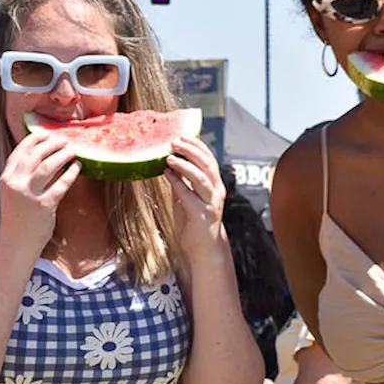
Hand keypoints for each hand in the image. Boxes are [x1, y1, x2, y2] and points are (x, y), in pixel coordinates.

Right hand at [0, 133, 80, 254]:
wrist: (16, 243)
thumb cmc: (17, 216)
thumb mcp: (13, 192)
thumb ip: (23, 174)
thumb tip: (46, 154)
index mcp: (6, 178)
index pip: (20, 151)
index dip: (35, 139)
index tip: (47, 134)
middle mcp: (15, 184)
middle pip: (35, 154)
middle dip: (52, 144)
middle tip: (64, 141)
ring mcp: (29, 195)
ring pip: (48, 166)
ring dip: (63, 154)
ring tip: (72, 150)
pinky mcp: (44, 205)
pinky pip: (61, 184)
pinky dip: (71, 173)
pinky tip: (77, 167)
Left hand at [165, 137, 227, 263]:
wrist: (204, 249)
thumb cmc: (194, 222)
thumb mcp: (187, 197)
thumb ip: (182, 182)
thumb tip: (170, 164)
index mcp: (215, 185)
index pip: (209, 160)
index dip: (198, 146)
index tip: (184, 135)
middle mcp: (216, 191)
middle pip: (206, 165)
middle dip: (191, 151)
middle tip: (175, 141)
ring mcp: (210, 203)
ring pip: (200, 178)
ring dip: (184, 165)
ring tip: (169, 157)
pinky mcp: (201, 214)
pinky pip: (188, 195)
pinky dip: (177, 183)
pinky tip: (167, 175)